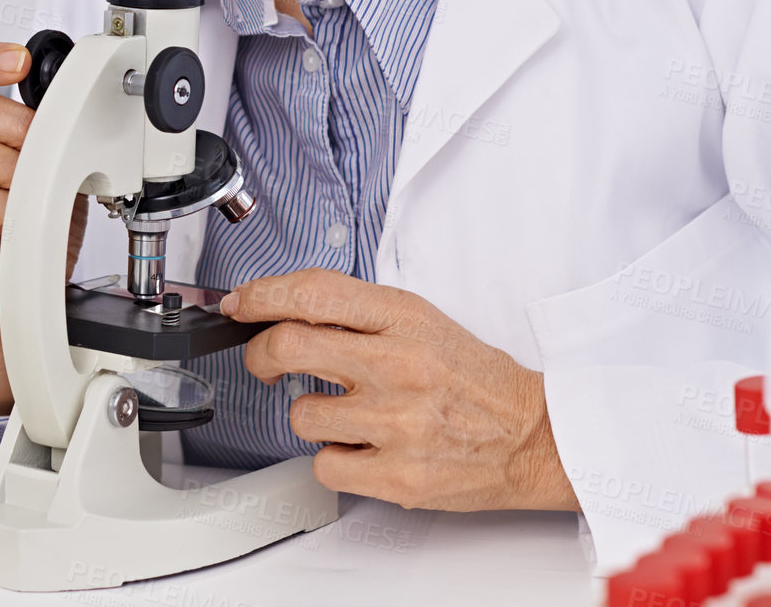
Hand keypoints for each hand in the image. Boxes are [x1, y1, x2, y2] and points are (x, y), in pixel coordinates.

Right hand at [0, 42, 87, 415]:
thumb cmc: (26, 236)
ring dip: (9, 162)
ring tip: (33, 185)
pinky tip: (18, 216)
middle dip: (13, 121)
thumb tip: (75, 101)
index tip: (18, 62)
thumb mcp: (49, 170)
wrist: (15, 308)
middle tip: (45, 146)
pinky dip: (0, 204)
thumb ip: (49, 134)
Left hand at [220, 268, 578, 512]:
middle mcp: (397, 365)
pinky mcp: (397, 477)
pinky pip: (324, 465)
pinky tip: (361, 445)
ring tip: (346, 411)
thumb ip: (357, 311)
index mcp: (403, 318)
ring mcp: (396, 423)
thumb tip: (286, 306)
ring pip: (301, 414)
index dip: (262, 295)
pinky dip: (333, 457)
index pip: (313, 293)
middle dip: (260, 353)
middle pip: (288, 346)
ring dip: (310, 412)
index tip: (240, 304)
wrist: (530, 434)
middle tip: (263, 358)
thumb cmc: (471, 375)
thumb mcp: (420, 319)